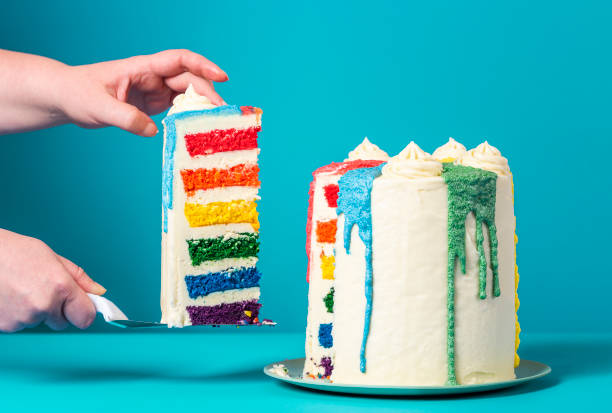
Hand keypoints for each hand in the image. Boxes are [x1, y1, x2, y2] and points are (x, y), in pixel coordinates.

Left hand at [0, 49, 228, 135]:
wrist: (65, 98)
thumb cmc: (77, 93)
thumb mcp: (99, 107)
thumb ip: (126, 118)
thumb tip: (155, 130)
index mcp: (142, 68)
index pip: (179, 60)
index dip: (203, 66)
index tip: (222, 78)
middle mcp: (152, 77)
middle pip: (188, 80)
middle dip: (207, 94)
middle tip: (222, 114)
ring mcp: (153, 91)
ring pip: (185, 96)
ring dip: (201, 107)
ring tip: (214, 124)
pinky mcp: (150, 105)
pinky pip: (176, 109)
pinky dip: (188, 118)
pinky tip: (196, 130)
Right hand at [0, 228, 105, 331]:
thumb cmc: (13, 252)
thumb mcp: (52, 257)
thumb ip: (79, 278)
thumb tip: (99, 292)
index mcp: (60, 287)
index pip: (85, 317)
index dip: (83, 311)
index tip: (80, 306)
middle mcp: (43, 306)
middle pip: (63, 322)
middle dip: (58, 309)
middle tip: (42, 288)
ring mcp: (22, 319)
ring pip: (40, 322)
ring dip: (35, 310)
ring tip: (21, 288)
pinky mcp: (5, 327)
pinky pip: (21, 324)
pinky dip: (18, 314)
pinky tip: (9, 296)